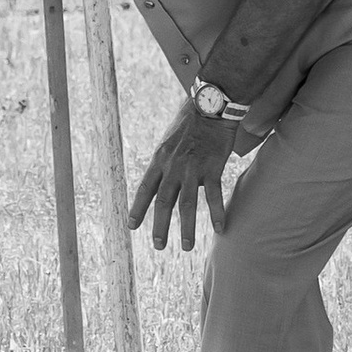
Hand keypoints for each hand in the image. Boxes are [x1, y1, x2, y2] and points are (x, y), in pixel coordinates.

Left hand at [128, 99, 238, 252]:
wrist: (211, 104)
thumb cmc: (191, 120)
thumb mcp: (169, 139)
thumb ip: (165, 159)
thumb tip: (161, 175)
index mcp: (159, 159)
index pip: (145, 189)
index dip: (138, 209)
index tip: (132, 226)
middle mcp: (173, 166)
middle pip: (163, 202)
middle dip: (159, 227)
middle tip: (158, 246)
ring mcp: (193, 168)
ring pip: (186, 205)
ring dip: (186, 228)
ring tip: (186, 246)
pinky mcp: (213, 167)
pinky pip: (213, 196)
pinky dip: (216, 214)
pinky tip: (219, 229)